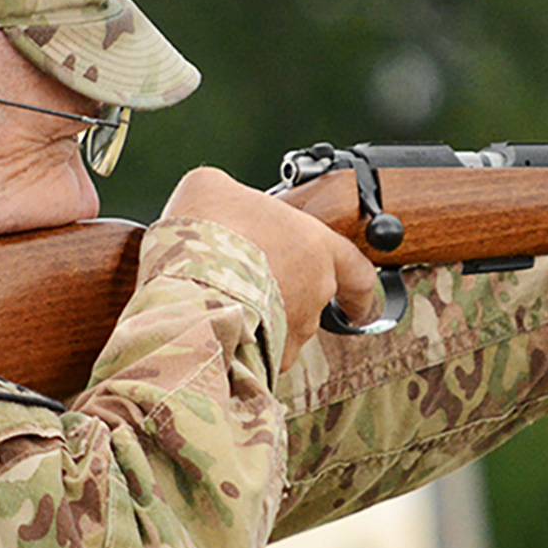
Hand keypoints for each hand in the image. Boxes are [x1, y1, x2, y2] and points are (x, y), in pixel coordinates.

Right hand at [161, 167, 379, 369]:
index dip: (357, 288)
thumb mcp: (214, 188)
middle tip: (251, 288)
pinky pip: (260, 354)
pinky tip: (217, 328)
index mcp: (315, 245)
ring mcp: (295, 330)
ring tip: (222, 305)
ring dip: (262, 320)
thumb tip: (217, 201)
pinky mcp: (268, 359)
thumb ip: (232, 197)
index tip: (356, 303)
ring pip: (285, 330)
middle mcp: (315, 291)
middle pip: (312, 301)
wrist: (190, 281)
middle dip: (286, 298)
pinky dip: (243, 344)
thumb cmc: (209, 231)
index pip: (356, 270)